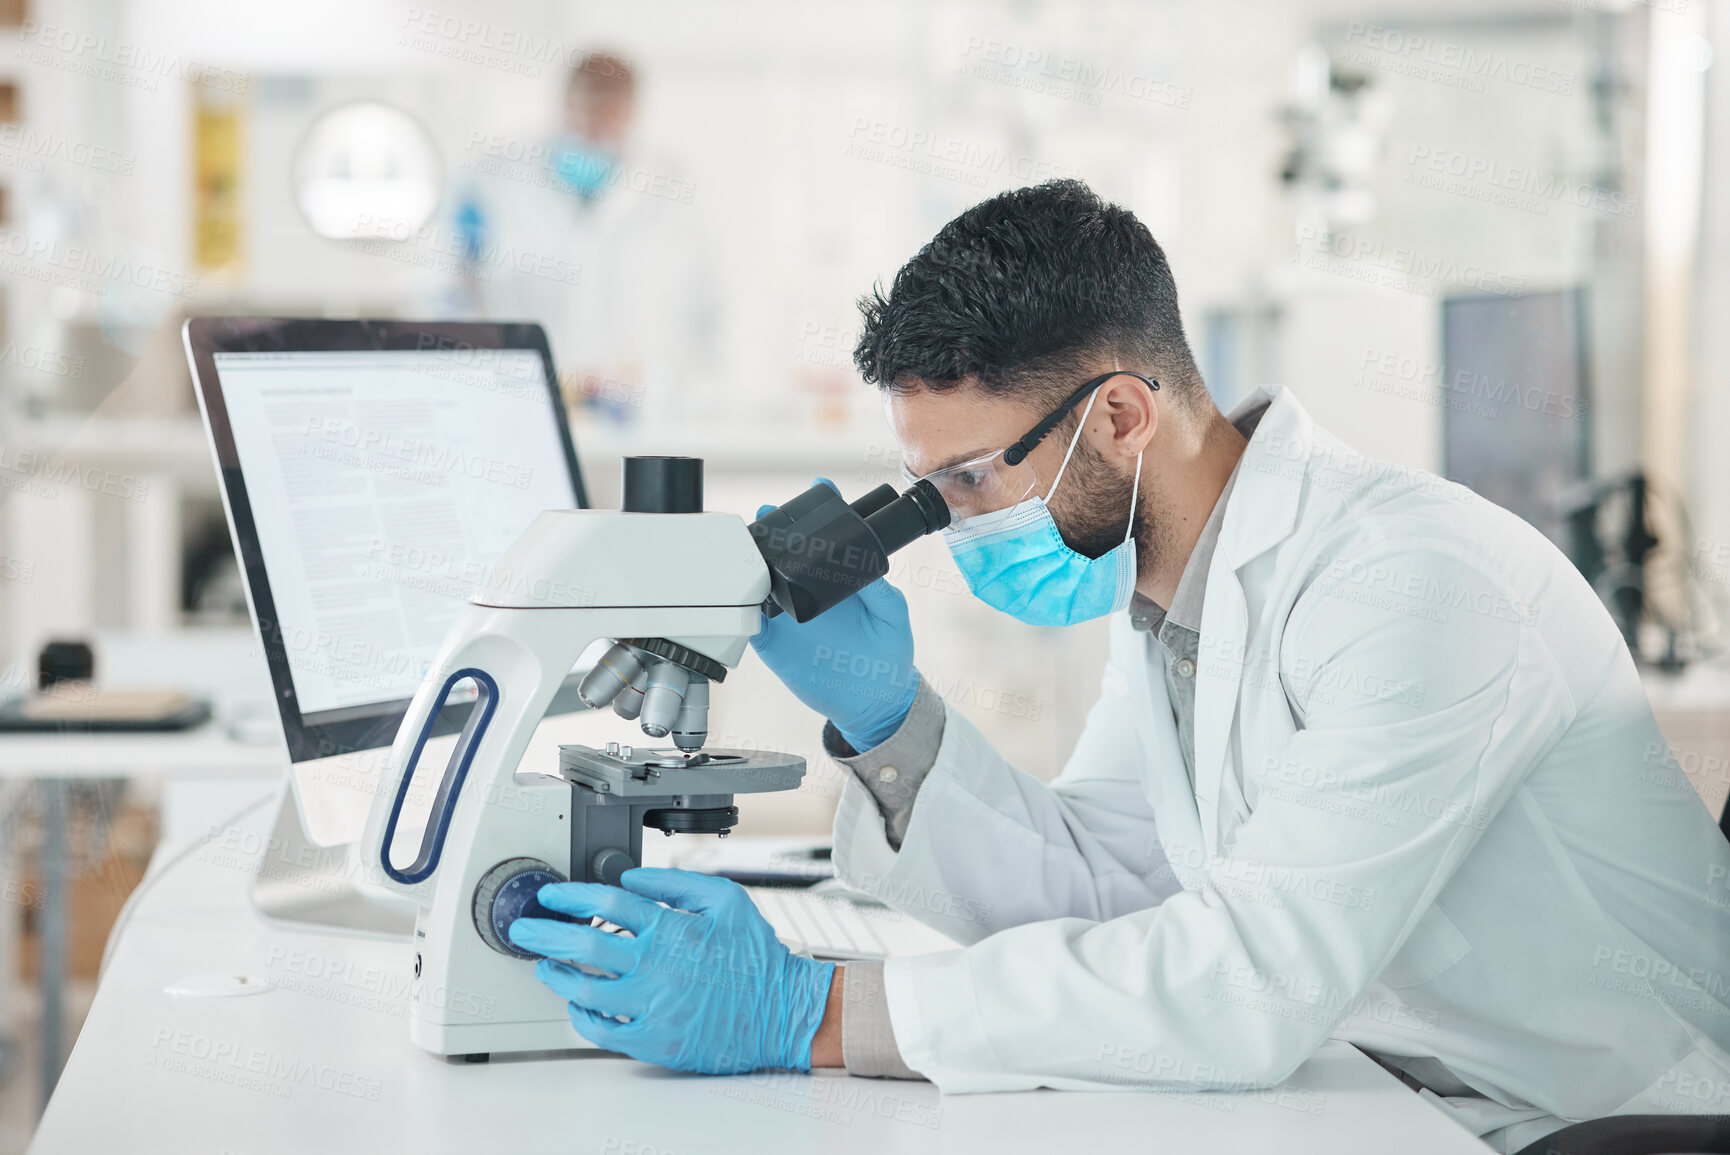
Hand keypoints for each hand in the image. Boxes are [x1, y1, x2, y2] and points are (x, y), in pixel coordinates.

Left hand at [508, 869, 834, 1073]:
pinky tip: (577, 1005)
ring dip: (557, 975)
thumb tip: (633, 877)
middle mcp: (657, 967)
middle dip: (545, 933)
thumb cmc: (756, 957)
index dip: (571, 895)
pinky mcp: (654, 1041)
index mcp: (672, 928)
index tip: (552, 895)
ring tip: (545, 966)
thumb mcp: (726, 900)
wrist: (780, 1011)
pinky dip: (582, 1016)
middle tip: (524, 928)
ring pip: (585, 991)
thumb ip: (677, 883)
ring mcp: (653, 1006)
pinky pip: (602, 1030)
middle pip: (583, 944)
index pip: (607, 902)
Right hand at [750, 486, 918, 749]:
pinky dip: (739, 609)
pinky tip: (737, 594)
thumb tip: (868, 568)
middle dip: (774, 528)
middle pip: (784, 552)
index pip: (827, 539)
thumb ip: (882, 594)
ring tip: (747, 548)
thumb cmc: (889, 656)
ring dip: (750, 563)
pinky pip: (748, 622)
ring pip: (759, 582)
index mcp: (838, 579)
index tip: (820, 488)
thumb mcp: (893, 619)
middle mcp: (808, 591)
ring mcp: (787, 616)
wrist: (873, 702)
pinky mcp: (772, 643)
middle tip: (768, 514)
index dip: (822, 511)